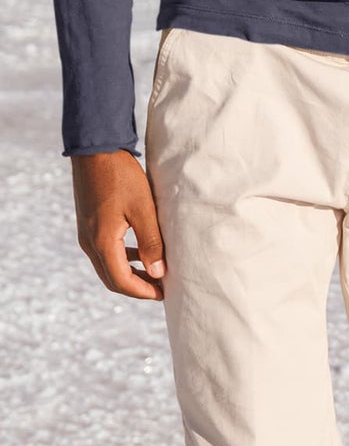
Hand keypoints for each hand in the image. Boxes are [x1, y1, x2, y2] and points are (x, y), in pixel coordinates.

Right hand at [72, 150, 165, 300]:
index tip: (164, 294)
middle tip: (161, 289)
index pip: (121, 281)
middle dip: (136, 287)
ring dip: (130, 273)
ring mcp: (87, 235)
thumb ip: (151, 241)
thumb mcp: (143, 207)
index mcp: (102, 243)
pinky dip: (123, 258)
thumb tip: (158, 272)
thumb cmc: (121, 176)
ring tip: (154, 274)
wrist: (96, 151)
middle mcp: (90, 244)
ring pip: (108, 266)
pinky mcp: (89, 225)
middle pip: (112, 278)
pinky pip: (106, 251)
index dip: (142, 291)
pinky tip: (141, 252)